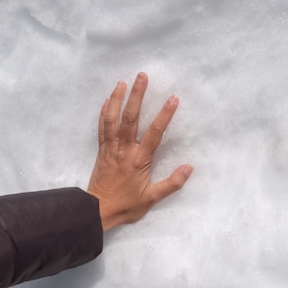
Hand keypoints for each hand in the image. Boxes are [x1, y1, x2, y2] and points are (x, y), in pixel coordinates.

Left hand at [87, 72, 192, 230]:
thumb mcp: (152, 198)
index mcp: (139, 160)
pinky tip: (106, 101)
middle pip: (130, 118)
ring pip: (112, 119)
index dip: (164, 115)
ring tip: (122, 82)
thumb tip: (189, 168)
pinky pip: (102, 128)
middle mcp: (124, 149)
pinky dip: (104, 113)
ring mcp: (110, 148)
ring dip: (117, 99)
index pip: (154, 133)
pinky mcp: (101, 150)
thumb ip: (172, 183)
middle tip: (142, 76)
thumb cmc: (126, 205)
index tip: (172, 98)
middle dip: (137, 96)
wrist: (97, 211)